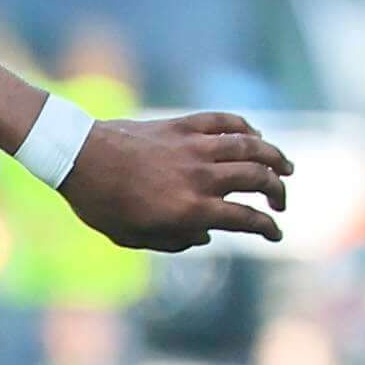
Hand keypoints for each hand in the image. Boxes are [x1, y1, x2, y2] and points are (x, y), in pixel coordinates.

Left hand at [57, 110, 293, 252]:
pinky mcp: (182, 126)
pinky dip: (246, 128)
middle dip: (278, 192)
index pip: (246, 219)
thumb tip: (206, 235)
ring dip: (275, 157)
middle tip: (281, 202)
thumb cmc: (101, 204)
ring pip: (250, 147)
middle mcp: (198, 177)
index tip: (274, 234)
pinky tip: (255, 137)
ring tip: (286, 167)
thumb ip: (175, 242)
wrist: (77, 157)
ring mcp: (193, 147)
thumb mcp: (134, 237)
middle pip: (258, 179)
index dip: (267, 228)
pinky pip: (224, 122)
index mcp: (189, 209)